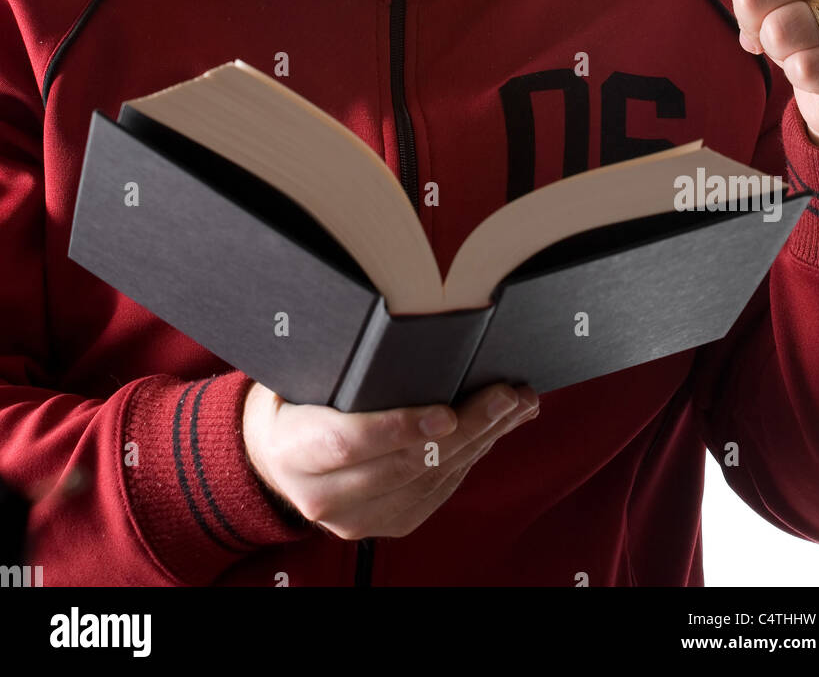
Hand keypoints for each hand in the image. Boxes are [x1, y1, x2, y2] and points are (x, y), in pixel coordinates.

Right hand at [242, 378, 539, 540]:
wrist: (277, 454)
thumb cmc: (296, 398)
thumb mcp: (302, 371)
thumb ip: (341, 359)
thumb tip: (401, 317)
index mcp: (293, 449)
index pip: (347, 443)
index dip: (398, 429)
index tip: (445, 413)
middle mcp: (323, 495)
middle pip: (404, 464)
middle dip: (465, 427)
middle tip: (505, 394)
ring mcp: (357, 518)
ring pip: (431, 479)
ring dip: (481, 440)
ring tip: (516, 403)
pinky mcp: (388, 524)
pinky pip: (439, 491)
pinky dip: (472, 457)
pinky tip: (496, 428)